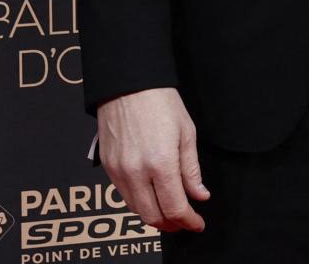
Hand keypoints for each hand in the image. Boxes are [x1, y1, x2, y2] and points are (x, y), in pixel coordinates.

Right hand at [95, 87, 210, 231]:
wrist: (128, 84)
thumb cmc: (160, 102)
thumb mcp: (186, 133)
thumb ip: (191, 169)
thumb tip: (199, 195)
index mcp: (161, 163)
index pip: (175, 208)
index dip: (189, 221)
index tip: (197, 223)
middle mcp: (137, 172)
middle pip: (154, 216)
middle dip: (172, 225)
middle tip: (185, 221)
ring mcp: (119, 171)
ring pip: (137, 210)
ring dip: (155, 216)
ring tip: (170, 211)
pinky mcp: (108, 167)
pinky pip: (124, 196)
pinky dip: (139, 203)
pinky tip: (151, 196)